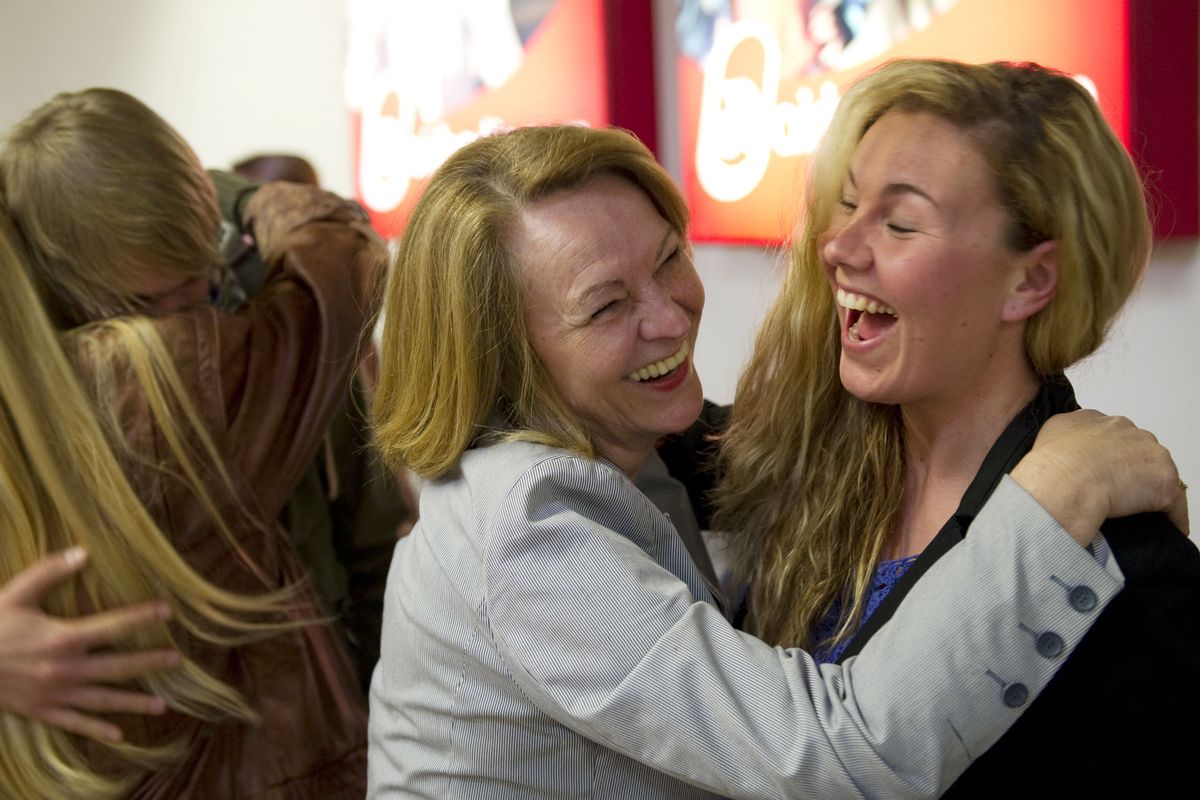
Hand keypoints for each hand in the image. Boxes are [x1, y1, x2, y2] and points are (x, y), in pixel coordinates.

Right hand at [0, 548, 180, 741]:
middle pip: (117, 666)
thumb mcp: (16, 594)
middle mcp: (65, 669)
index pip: (114, 626)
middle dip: (149, 662)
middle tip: (177, 660)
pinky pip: (75, 723)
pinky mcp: (41, 711)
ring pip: (103, 699)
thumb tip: (84, 551)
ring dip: (134, 702)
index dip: (143, 617)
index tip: (168, 611)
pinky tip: (120, 735)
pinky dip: (98, 729)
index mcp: (63, 637)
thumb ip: (50, 571)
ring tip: (162, 705)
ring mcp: (54, 694)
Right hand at [1010, 409, 1187, 544]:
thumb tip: (1067, 448)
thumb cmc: (1050, 465)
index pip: (1110, 435)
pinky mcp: (1164, 482)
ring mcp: (1150, 453)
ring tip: (1134, 512)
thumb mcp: (1047, 433)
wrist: (1064, 482)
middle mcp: (1126, 429)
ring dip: (1148, 491)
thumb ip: (1064, 434)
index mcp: (1096, 419)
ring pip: (1156, 474)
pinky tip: (1161, 528)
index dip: (1106, 456)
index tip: (1101, 472)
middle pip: (1137, 451)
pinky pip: (1173, 504)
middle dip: (1130, 470)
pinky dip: (1170, 517)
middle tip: (1115, 492)